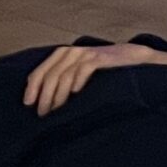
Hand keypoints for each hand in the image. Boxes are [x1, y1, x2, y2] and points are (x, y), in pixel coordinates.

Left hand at [21, 42, 166, 115]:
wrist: (138, 58)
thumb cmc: (110, 70)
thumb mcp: (84, 72)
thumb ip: (68, 78)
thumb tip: (50, 100)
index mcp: (65, 55)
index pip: (41, 70)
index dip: (32, 87)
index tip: (28, 103)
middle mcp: (73, 52)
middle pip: (50, 74)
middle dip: (44, 96)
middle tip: (43, 113)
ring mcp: (87, 54)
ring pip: (63, 74)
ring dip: (58, 94)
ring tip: (56, 110)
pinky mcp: (101, 58)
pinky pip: (83, 69)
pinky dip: (77, 82)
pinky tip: (75, 94)